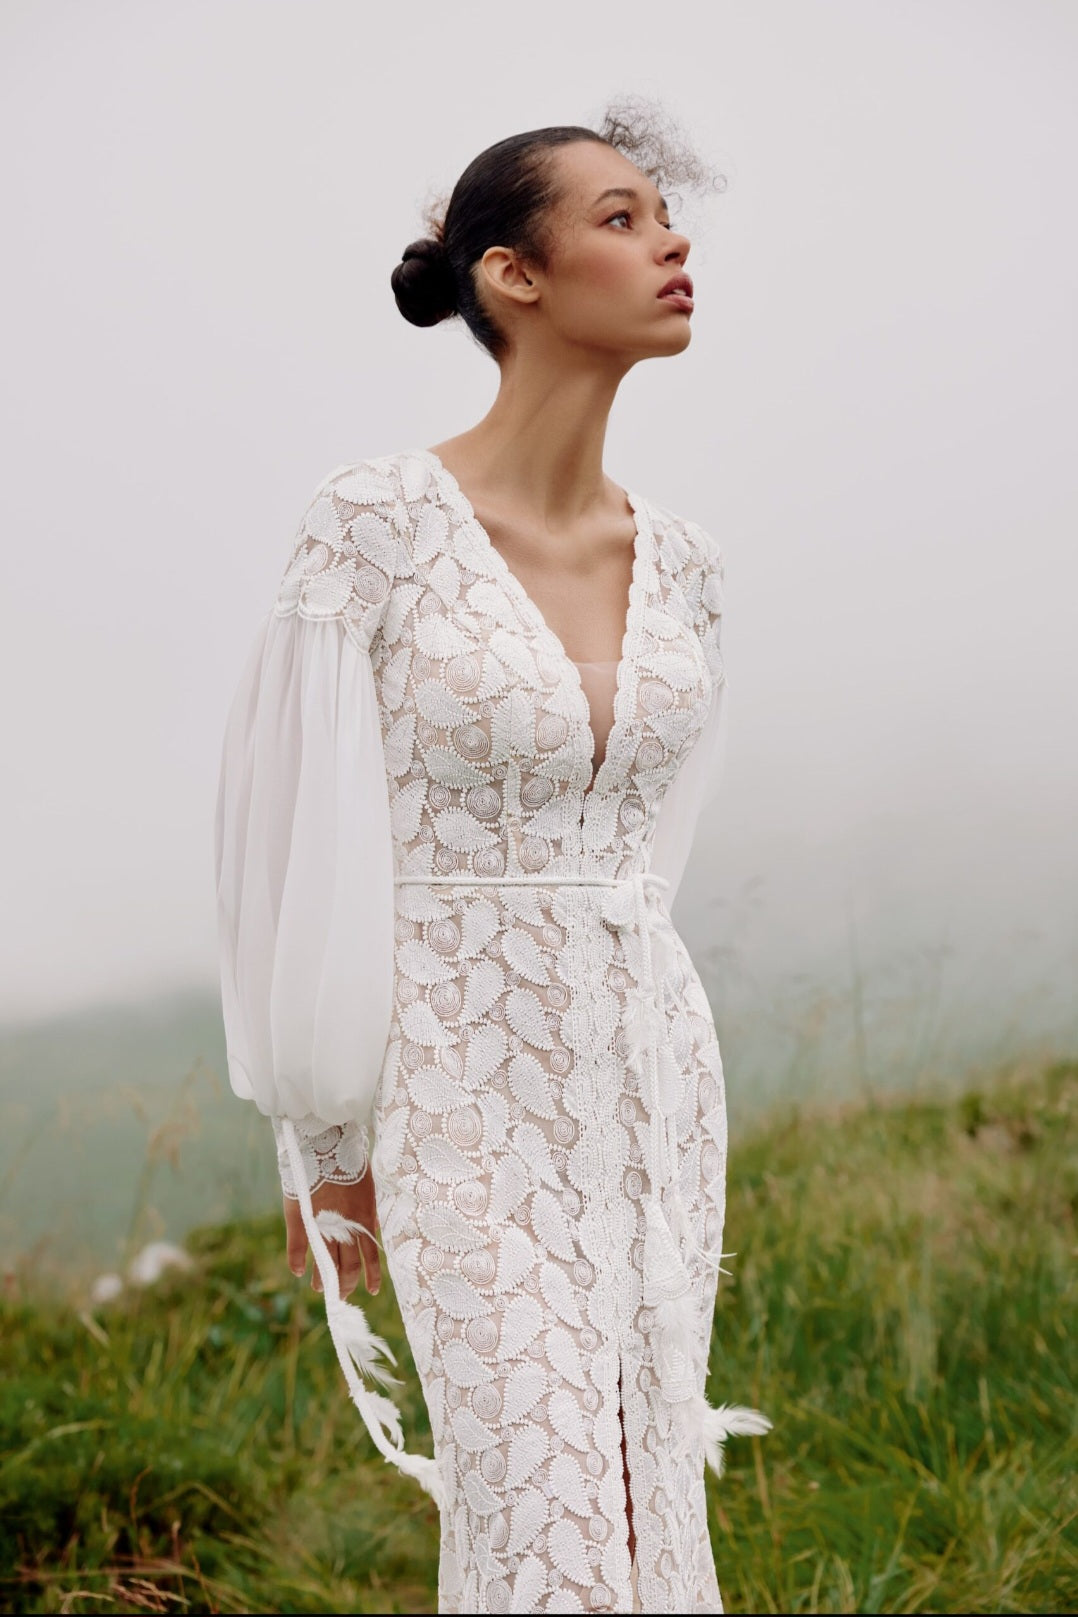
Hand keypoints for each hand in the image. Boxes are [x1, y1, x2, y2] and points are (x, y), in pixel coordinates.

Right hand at [284, 1173, 381, 1298]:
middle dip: (345, 1284)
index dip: (371, 1277)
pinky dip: (297, 1262)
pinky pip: (299, 1248)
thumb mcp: (367, 1188)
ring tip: (320, 1289)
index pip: (370, 1257)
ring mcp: (324, 1227)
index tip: (370, 1291)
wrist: (325, 1148)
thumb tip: (374, 1229)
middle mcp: (346, 1228)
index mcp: (364, 1220)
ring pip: (325, 1264)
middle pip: (348, 1267)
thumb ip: (369, 1212)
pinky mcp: (303, 1220)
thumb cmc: (349, 1164)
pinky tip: (298, 1271)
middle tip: (340, 1294)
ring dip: (322, 1280)